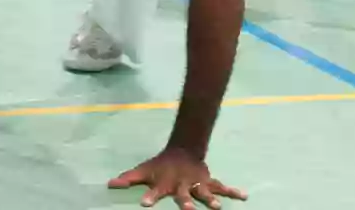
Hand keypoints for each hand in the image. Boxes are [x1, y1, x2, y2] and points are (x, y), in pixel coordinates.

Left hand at [108, 148, 245, 209]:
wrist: (183, 150)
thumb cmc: (160, 166)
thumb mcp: (143, 171)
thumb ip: (128, 179)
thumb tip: (109, 184)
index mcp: (165, 184)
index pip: (155, 191)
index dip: (150, 197)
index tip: (144, 204)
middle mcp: (182, 184)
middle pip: (183, 195)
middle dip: (185, 203)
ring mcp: (197, 183)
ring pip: (204, 192)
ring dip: (210, 199)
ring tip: (217, 208)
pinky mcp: (209, 182)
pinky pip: (223, 187)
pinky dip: (233, 191)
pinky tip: (244, 195)